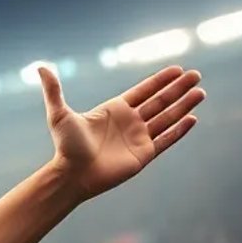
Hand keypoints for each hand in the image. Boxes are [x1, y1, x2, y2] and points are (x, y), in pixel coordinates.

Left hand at [39, 64, 204, 199]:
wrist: (72, 175)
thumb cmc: (65, 146)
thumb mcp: (59, 114)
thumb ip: (54, 90)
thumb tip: (40, 67)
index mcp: (115, 109)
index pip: (144, 90)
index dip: (161, 80)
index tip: (177, 69)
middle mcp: (129, 122)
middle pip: (160, 101)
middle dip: (178, 89)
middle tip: (196, 75)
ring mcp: (138, 138)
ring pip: (167, 118)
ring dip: (184, 105)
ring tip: (200, 92)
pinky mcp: (143, 156)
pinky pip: (166, 140)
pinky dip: (179, 130)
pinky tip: (192, 118)